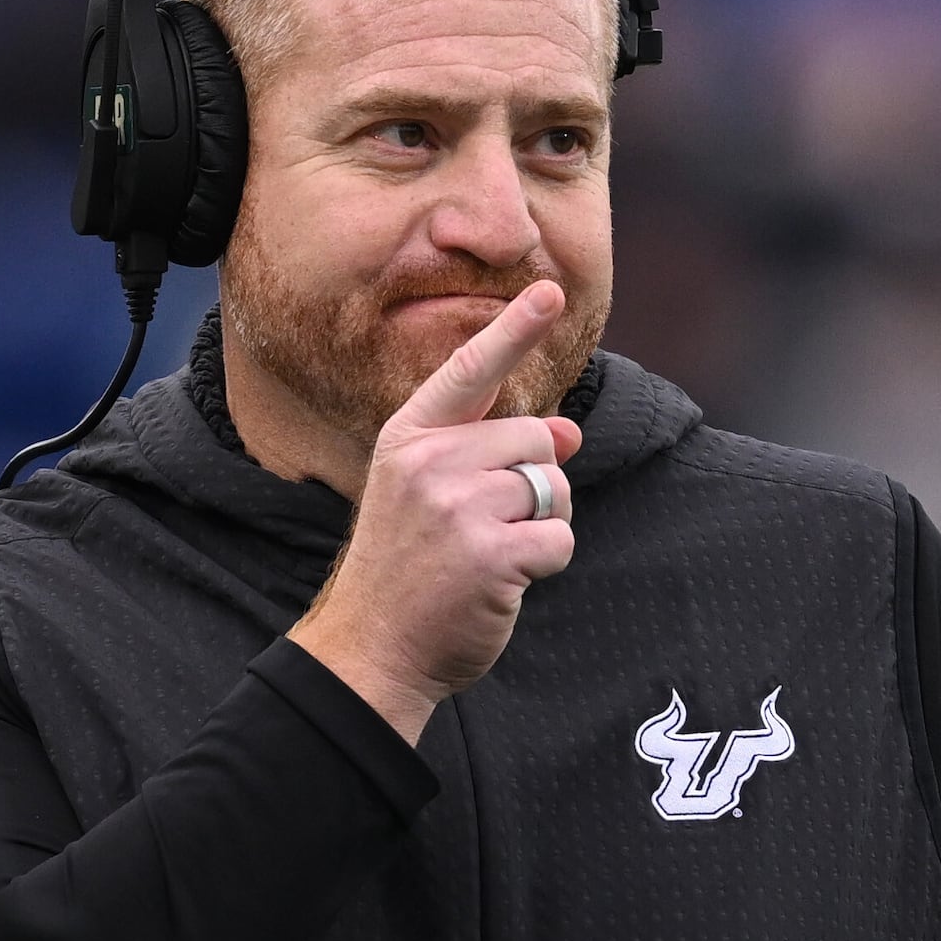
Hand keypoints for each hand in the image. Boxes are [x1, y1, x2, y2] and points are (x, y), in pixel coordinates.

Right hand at [289, 278, 581, 742]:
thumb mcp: (429, 496)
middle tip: (486, 528)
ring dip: (542, 524)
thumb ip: (491, 454)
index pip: (470, 371)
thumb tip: (569, 433)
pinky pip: (561, 538)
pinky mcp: (493, 552)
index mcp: (408, 439)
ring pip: (554, 488)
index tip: (551, 290)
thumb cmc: (406, 571)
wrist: (372, 649)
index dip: (515, 328)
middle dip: (534, 483)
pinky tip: (503, 583)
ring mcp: (459, 506)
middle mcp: (430, 462)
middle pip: (535, 440)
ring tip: (491, 554)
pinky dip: (545, 564)